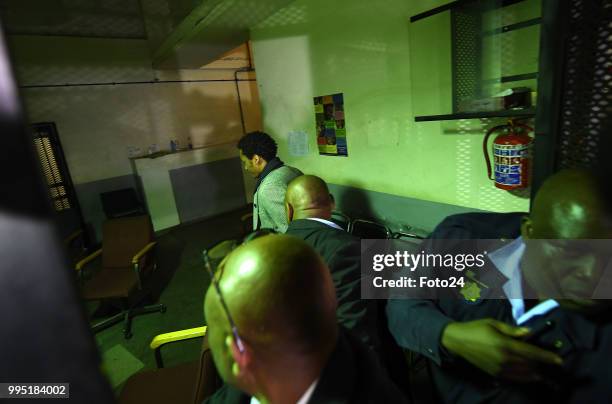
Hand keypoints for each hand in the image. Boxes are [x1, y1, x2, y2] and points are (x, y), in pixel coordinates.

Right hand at [441, 319, 562, 382]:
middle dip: (542, 364)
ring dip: (535, 372)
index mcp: (505, 344)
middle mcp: (504, 359)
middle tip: (552, 361)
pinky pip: (515, 378)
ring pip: (524, 374)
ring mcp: (499, 369)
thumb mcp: (494, 324)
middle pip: (530, 365)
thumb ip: (513, 330)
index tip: (559, 360)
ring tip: (543, 370)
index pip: (531, 353)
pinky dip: (525, 377)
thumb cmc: (476, 328)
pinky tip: (530, 375)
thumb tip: (529, 333)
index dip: (547, 356)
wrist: (457, 341)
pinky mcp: (495, 374)